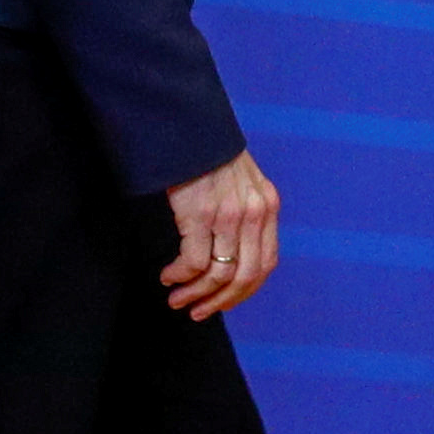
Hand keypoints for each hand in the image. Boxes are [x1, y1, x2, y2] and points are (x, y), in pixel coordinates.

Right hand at [164, 149, 279, 318]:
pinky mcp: (199, 214)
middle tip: (197, 311)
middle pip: (245, 277)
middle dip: (220, 301)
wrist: (187, 123)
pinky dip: (179, 275)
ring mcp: (228, 216)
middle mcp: (253, 215)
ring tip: (176, 299)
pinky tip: (166, 275)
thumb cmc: (204, 150)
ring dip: (195, 293)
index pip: (265, 264)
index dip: (244, 291)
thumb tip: (230, 247)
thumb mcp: (238, 179)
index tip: (222, 302)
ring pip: (218, 274)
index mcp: (266, 207)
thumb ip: (242, 209)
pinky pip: (193, 261)